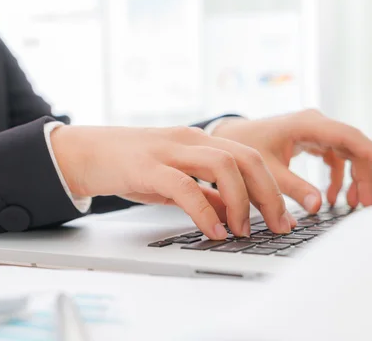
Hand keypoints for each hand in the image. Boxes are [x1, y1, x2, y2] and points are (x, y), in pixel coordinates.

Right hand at [51, 125, 296, 239]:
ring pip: (222, 166)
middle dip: (269, 194)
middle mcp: (191, 139)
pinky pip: (185, 187)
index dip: (273, 188)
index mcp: (200, 141)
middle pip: (245, 158)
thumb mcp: (175, 178)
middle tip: (279, 225)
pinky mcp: (148, 167)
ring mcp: (169, 150)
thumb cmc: (132, 166)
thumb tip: (234, 215)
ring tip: (243, 231)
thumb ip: (205, 192)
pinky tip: (213, 232)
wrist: (87, 153)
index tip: (284, 217)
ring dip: (241, 201)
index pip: (249, 157)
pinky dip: (205, 212)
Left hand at [211, 110, 371, 212]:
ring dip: (353, 178)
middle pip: (351, 148)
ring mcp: (314, 131)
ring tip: (355, 204)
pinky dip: (337, 177)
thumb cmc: (243, 147)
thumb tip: (318, 206)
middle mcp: (314, 124)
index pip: (346, 136)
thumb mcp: (267, 169)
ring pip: (346, 153)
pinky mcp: (311, 140)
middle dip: (363, 175)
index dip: (369, 151)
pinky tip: (333, 197)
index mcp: (305, 124)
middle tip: (368, 203)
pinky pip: (335, 158)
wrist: (228, 139)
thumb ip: (292, 187)